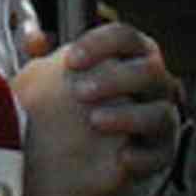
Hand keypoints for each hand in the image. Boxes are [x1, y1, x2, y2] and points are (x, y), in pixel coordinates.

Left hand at [14, 21, 180, 195]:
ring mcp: (160, 118)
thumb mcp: (55, 75)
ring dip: (129, 116)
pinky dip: (143, 157)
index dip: (101, 45)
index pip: (125, 37)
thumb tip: (34, 39)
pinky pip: (161, 155)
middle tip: (80, 91)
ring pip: (160, 113)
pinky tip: (122, 158)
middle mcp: (154, 83)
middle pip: (149, 71)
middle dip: (116, 79)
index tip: (71, 61)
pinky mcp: (160, 153)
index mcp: (132, 53)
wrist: (74, 147)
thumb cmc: (69, 101)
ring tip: (95, 121)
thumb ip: (45, 54)